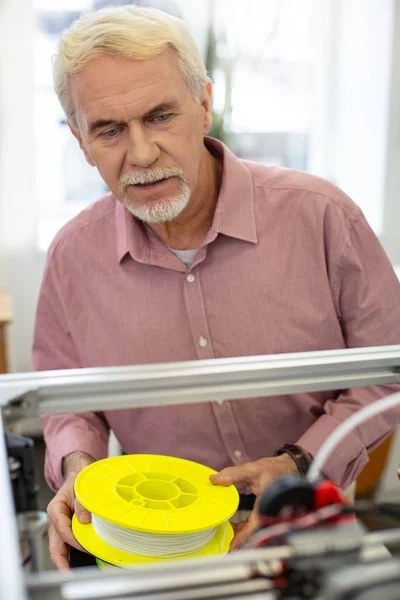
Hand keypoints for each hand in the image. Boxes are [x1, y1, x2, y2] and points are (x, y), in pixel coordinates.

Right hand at [47, 453, 93, 569]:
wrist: (79, 474)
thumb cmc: (78, 479)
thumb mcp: (80, 486)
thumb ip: (82, 502)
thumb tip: (85, 519)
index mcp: (56, 509)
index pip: (63, 531)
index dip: (75, 541)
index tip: (87, 547)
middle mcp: (56, 520)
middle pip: (55, 546)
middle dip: (63, 562)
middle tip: (72, 573)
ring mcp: (60, 526)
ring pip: (60, 548)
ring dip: (68, 559)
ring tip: (78, 570)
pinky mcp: (67, 529)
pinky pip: (68, 544)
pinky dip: (74, 552)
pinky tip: (83, 558)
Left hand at [210, 454, 297, 549]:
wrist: (287, 468)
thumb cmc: (274, 469)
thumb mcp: (252, 469)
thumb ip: (233, 474)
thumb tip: (215, 479)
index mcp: (266, 503)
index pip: (254, 524)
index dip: (243, 537)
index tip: (232, 547)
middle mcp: (268, 511)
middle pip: (252, 530)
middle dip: (238, 537)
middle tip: (223, 542)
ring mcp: (266, 513)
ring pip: (253, 528)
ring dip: (240, 531)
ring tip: (226, 532)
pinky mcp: (264, 512)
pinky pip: (254, 524)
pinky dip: (244, 526)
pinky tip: (234, 525)